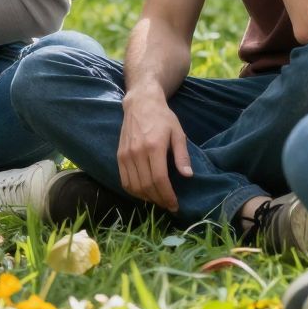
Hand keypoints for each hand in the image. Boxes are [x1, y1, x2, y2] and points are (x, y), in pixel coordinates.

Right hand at [117, 86, 191, 210]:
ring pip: (134, 186)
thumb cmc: (163, 117)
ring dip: (147, 198)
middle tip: (168, 205)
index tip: (175, 205)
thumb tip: (188, 175)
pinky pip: (124, 180)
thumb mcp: (178, 133)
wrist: (140, 103)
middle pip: (147, 185)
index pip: (159, 179)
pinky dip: (134, 191)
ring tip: (158, 200)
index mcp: (154, 146)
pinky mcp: (119, 156)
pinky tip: (144, 193)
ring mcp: (126, 154)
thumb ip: (182, 155)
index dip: (167, 196)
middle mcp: (137, 152)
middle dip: (159, 200)